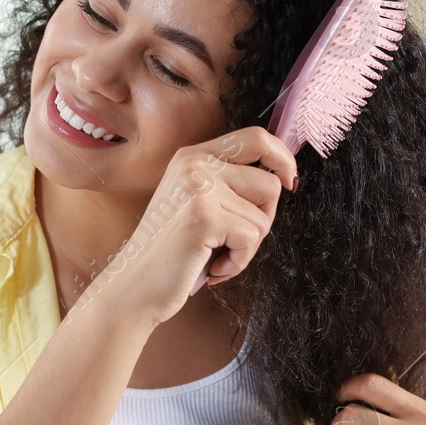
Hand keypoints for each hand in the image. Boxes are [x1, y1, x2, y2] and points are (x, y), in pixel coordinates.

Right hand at [83, 126, 297, 327]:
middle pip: (270, 183)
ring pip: (263, 216)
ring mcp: (198, 188)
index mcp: (193, 156)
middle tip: (234, 241)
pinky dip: (238, 262)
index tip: (290, 181)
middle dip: (263, 219)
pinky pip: (251, 239)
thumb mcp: (197, 203)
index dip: (282, 158)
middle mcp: (195, 164)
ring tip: (215, 256)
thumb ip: (229, 184)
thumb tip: (283, 176)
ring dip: (248, 247)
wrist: (135, 287)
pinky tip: (212, 268)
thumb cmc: (172, 253)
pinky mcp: (204, 217)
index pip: (255, 138)